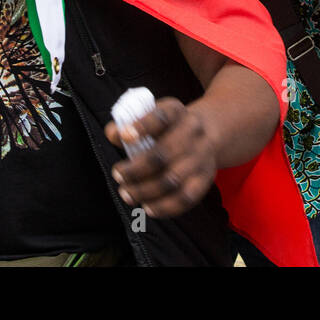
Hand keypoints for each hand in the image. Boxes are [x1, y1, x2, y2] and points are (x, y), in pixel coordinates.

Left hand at [105, 97, 216, 217]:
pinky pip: (185, 198)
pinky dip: (164, 207)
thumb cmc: (169, 128)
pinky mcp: (205, 179)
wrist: (206, 134)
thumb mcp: (152, 118)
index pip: (161, 116)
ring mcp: (201, 156)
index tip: (124, 136)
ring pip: (172, 179)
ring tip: (126, 193)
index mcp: (177, 112)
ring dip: (145, 190)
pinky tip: (147, 207)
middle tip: (118, 174)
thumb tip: (113, 134)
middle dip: (136, 169)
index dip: (142, 126)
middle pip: (164, 153)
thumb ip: (129, 124)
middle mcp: (193, 132)